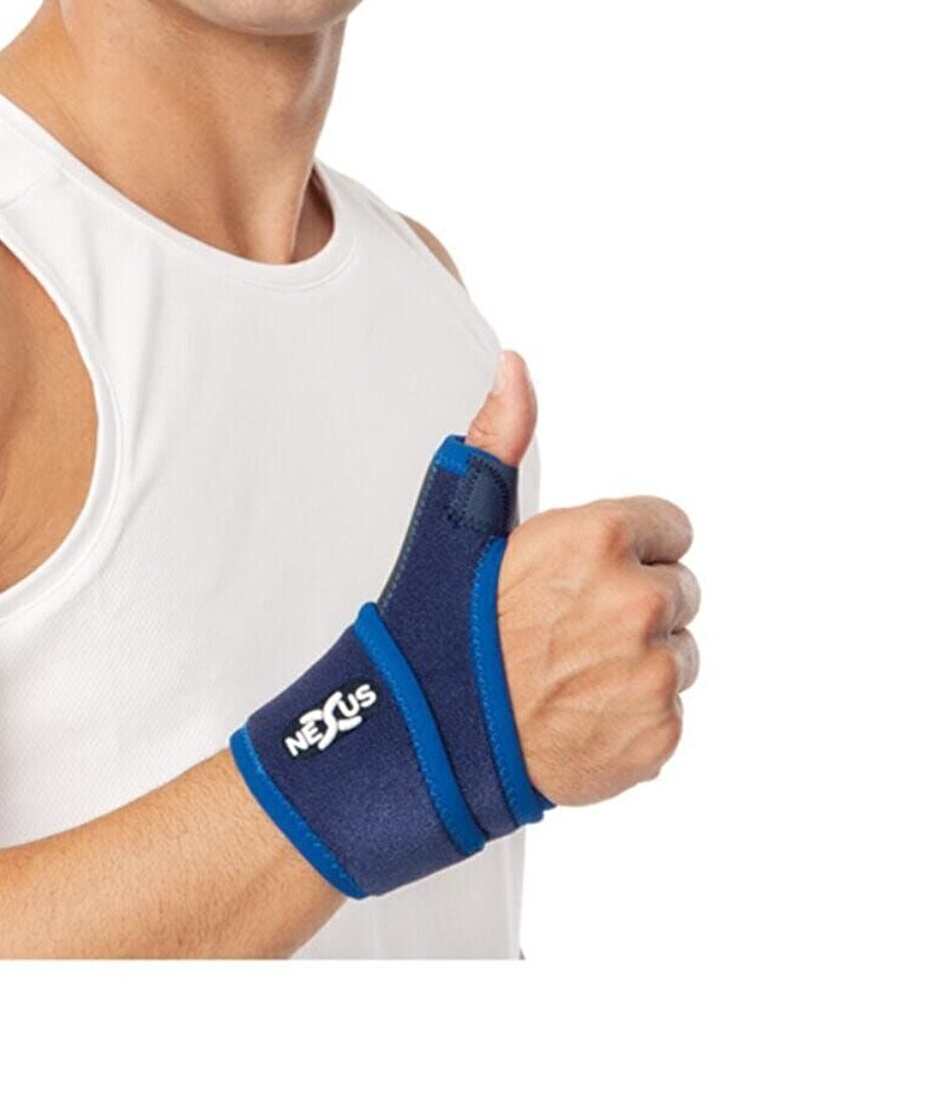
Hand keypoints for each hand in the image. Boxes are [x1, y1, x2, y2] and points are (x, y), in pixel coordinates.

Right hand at [467, 350, 700, 809]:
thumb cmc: (438, 627)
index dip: (626, 548)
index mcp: (600, 538)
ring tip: (571, 674)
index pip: (670, 527)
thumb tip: (515, 367)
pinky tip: (579, 714)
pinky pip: (669, 714)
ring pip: (680, 655)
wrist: (427, 740)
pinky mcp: (659, 736)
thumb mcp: (458, 521)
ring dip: (639, 663)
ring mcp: (653, 674)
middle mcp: (637, 602)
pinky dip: (634, 718)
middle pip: (678, 591)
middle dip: (634, 604)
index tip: (583, 574)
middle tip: (568, 628)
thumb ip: (500, 437)